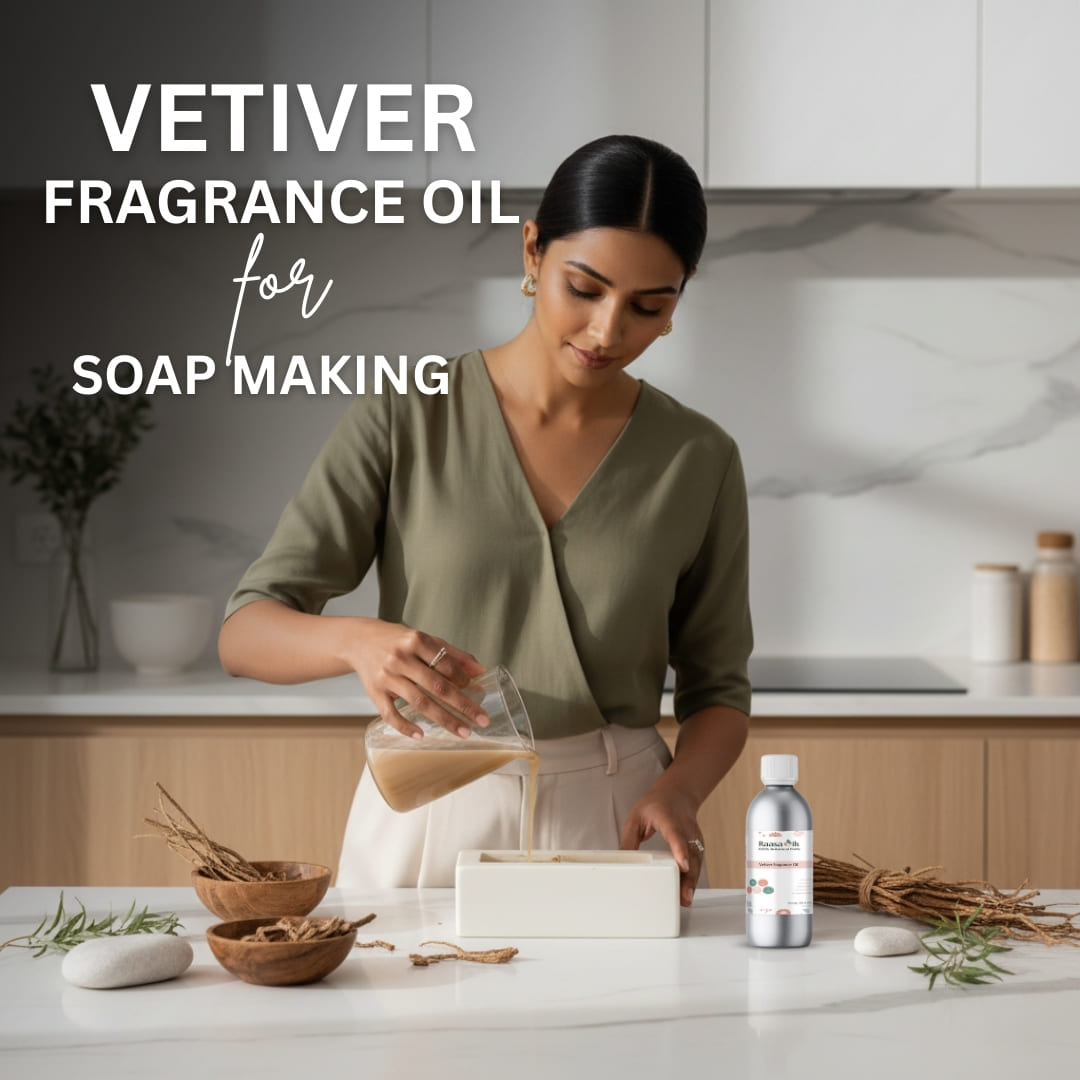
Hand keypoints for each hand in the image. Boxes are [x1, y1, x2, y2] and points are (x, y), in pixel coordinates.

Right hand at [342, 619, 487, 738]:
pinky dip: (405, 727)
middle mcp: (401, 658)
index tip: (479, 693)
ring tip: (463, 732)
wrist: (359, 641)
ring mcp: (387, 676)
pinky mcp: (374, 692)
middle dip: (463, 705)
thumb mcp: (425, 640)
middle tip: (481, 720)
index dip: (464, 680)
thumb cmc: (398, 641)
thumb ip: (453, 654)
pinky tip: (421, 736)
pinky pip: (390, 714)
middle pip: (437, 686)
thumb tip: (481, 671)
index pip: (447, 664)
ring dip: (444, 719)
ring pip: (419, 702)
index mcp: (416, 641)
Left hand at [620, 779, 703, 907]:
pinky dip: (693, 879)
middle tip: (685, 896)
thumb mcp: (635, 818)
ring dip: (692, 881)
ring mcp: (694, 838)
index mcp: (669, 819)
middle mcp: (686, 829)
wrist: (677, 794)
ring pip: (697, 862)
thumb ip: (629, 841)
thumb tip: (622, 864)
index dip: (680, 850)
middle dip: (689, 876)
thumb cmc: (655, 805)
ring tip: (685, 900)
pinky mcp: (697, 846)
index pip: (676, 835)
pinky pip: (697, 864)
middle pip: (691, 854)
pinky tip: (686, 893)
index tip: (683, 865)